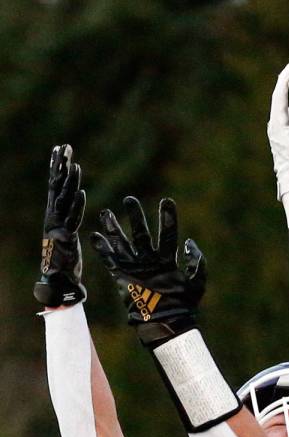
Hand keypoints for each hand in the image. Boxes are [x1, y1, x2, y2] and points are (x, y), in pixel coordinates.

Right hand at [34, 144, 86, 307]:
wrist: (58, 282)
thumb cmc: (63, 263)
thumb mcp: (66, 238)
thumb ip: (67, 223)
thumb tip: (71, 212)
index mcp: (53, 216)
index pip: (55, 186)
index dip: (57, 168)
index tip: (60, 150)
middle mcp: (53, 218)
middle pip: (56, 187)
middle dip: (60, 166)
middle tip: (65, 147)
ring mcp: (58, 227)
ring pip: (63, 199)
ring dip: (69, 182)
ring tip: (74, 164)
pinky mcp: (66, 238)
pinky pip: (72, 219)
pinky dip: (76, 205)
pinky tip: (82, 192)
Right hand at [90, 196, 205, 344]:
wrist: (166, 324)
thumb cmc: (184, 306)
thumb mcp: (196, 283)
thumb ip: (196, 262)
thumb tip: (188, 242)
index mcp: (167, 260)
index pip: (167, 234)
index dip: (167, 218)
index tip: (167, 201)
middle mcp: (150, 260)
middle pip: (142, 233)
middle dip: (136, 216)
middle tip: (130, 199)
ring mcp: (136, 267)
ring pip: (123, 243)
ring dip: (114, 228)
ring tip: (107, 212)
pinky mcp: (123, 277)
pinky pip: (110, 260)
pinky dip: (102, 249)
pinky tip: (95, 235)